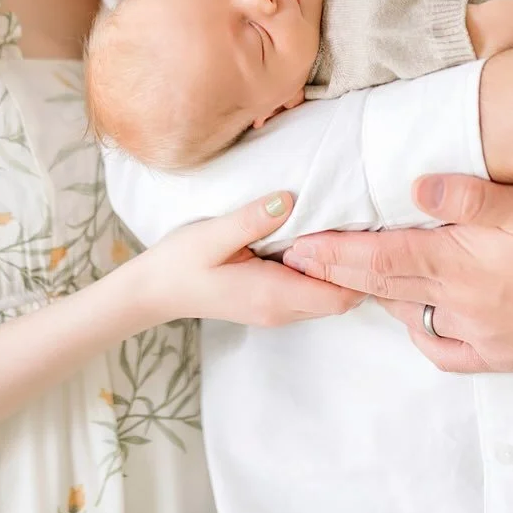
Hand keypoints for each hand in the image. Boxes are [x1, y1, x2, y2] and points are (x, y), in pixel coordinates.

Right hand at [144, 192, 362, 326]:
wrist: (154, 291)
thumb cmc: (181, 262)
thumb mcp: (213, 235)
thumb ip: (252, 220)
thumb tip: (288, 200)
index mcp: (273, 295)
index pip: (338, 296)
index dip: (354, 269)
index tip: (358, 233)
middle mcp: (280, 310)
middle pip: (340, 300)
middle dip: (354, 270)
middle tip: (358, 226)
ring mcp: (275, 311)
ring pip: (327, 300)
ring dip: (337, 271)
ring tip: (339, 230)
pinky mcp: (269, 305)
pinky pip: (309, 296)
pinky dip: (320, 274)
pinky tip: (314, 243)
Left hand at [283, 175, 512, 372]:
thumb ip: (473, 195)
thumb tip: (417, 182)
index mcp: (460, 264)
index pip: (378, 257)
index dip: (333, 252)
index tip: (296, 246)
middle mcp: (460, 305)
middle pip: (383, 286)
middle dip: (335, 273)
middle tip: (294, 262)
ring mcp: (480, 333)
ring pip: (409, 312)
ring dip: (372, 295)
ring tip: (344, 278)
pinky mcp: (502, 353)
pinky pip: (445, 348)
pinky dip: (420, 330)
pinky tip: (413, 316)